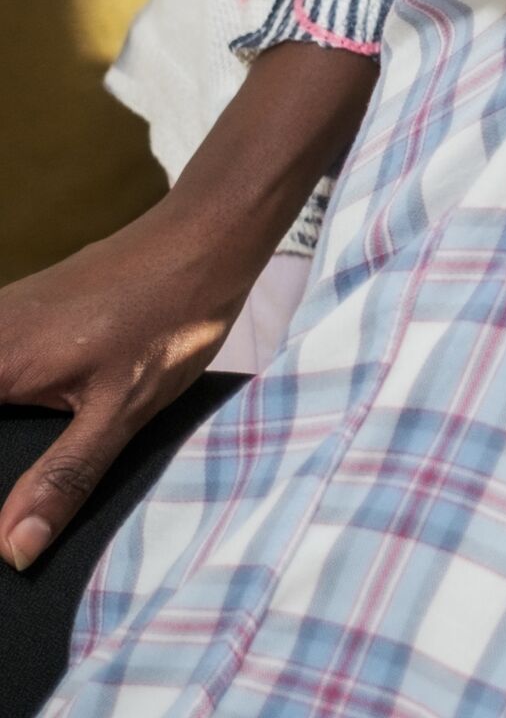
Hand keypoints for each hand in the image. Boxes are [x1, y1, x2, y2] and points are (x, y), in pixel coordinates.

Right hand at [0, 207, 251, 568]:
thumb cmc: (168, 318)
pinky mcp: (17, 314)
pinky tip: (22, 431)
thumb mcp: (121, 410)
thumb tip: (13, 549)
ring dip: (2, 432)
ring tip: (22, 473)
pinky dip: (5, 397)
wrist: (204, 237)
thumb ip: (62, 479)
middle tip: (15, 508)